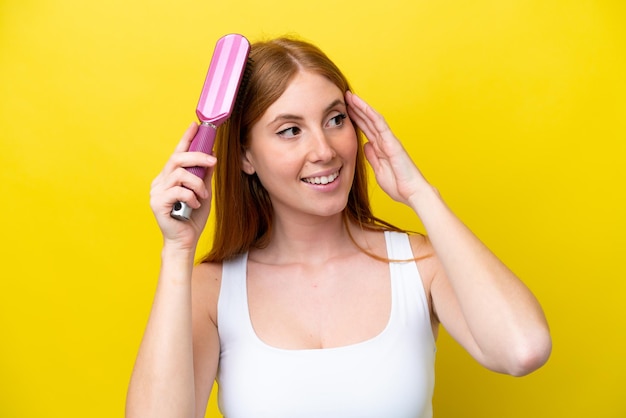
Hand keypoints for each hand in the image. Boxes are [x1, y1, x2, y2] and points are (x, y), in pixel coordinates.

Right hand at [149, 122, 215, 249]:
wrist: (184, 242)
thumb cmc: (192, 218)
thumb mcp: (203, 193)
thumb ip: (204, 176)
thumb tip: (211, 156)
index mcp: (169, 177)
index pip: (177, 152)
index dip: (186, 138)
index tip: (195, 125)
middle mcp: (160, 181)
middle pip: (177, 159)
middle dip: (198, 157)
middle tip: (213, 160)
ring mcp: (157, 192)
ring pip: (180, 174)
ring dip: (197, 184)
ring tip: (202, 196)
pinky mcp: (157, 203)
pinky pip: (178, 191)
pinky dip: (191, 197)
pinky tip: (194, 205)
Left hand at [346, 91, 428, 204]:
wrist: (412, 193)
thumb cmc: (398, 184)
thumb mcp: (379, 170)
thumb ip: (372, 157)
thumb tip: (366, 145)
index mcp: (380, 148)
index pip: (366, 130)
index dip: (355, 119)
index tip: (343, 111)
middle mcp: (384, 141)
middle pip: (368, 121)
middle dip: (356, 109)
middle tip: (344, 97)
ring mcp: (389, 140)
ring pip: (373, 118)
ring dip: (361, 107)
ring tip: (350, 96)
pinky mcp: (392, 142)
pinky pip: (381, 124)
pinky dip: (371, 114)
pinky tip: (362, 106)